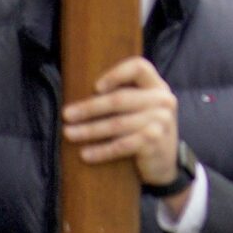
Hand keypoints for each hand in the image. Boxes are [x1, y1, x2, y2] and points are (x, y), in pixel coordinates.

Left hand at [64, 55, 180, 187]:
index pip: (139, 67)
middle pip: (120, 99)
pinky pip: (121, 145)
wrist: (165, 165)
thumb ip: (126, 96)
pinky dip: (101, 150)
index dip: (116, 73)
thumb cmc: (145, 131)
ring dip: (89, 130)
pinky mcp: (154, 142)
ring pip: (117, 124)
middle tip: (67, 114)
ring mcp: (160, 122)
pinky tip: (85, 154)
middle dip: (89, 107)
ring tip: (69, 133)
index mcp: (157, 86)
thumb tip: (81, 96)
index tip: (95, 87)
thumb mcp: (144, 108)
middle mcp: (162, 100)